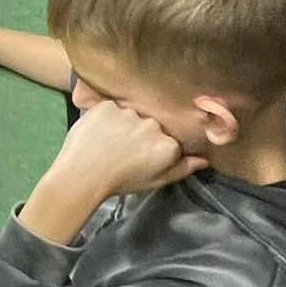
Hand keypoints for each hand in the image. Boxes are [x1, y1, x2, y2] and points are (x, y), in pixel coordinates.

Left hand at [52, 101, 208, 198]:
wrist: (82, 175)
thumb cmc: (120, 181)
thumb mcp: (155, 181)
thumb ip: (182, 168)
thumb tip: (204, 159)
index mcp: (168, 145)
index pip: (170, 138)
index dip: (156, 146)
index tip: (142, 155)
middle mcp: (153, 125)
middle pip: (152, 123)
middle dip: (141, 133)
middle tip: (124, 147)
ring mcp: (130, 113)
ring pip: (132, 113)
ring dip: (124, 123)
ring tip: (109, 139)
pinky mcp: (108, 105)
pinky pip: (112, 106)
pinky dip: (107, 116)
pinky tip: (99, 130)